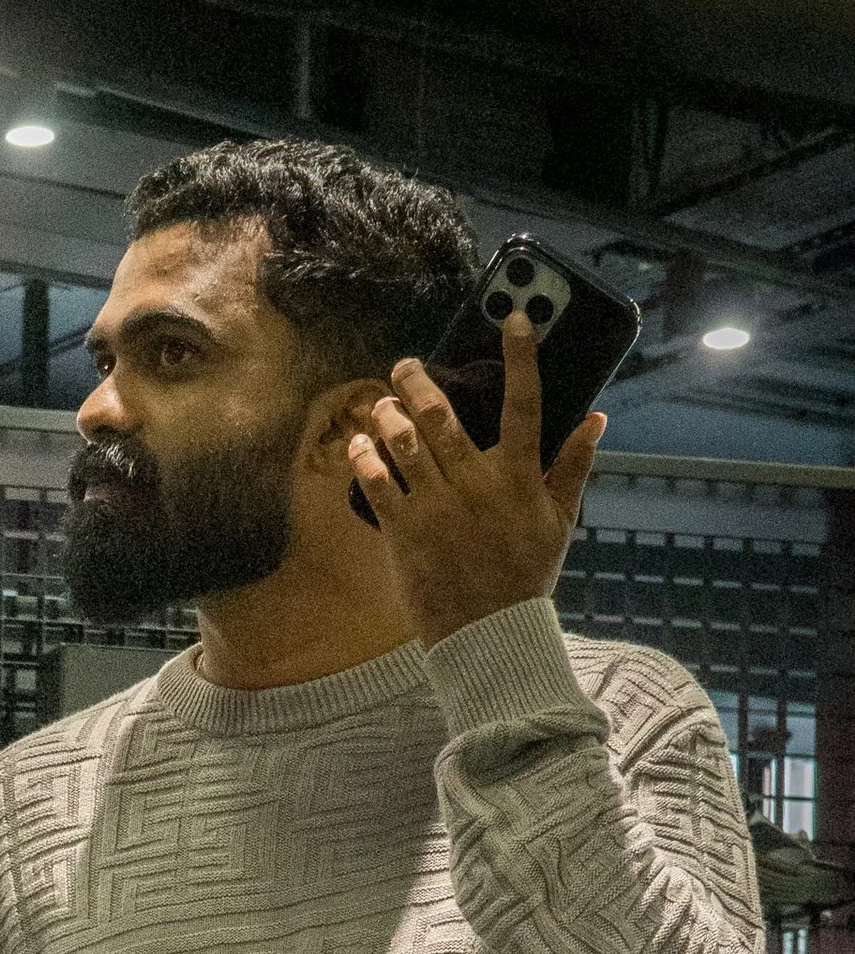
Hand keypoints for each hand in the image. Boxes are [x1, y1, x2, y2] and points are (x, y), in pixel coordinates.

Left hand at [349, 313, 604, 646]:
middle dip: (419, 380)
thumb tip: (595, 419)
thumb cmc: (526, 576)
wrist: (490, 635)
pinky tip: (359, 444)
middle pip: (443, 414)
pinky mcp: (403, 532)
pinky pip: (378, 483)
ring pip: (404, 442)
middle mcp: (476, 483)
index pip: (526, 403)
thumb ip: (574, 466)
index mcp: (519, 477)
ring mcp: (436, 507)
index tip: (514, 318)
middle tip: (406, 365)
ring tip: (381, 403)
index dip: (521, 356)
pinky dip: (365, 458)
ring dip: (387, 414)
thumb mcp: (559, 521)